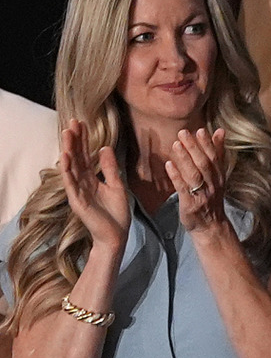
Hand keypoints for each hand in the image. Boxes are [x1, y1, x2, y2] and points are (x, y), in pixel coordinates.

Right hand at [59, 120, 130, 250]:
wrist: (116, 235)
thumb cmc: (116, 213)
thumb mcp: (117, 186)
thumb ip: (110, 168)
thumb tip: (105, 148)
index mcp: (92, 179)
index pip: (86, 156)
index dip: (84, 140)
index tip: (82, 124)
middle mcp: (82, 183)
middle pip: (77, 157)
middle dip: (75, 140)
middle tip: (72, 122)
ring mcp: (78, 191)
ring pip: (72, 167)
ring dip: (69, 150)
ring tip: (67, 133)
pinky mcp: (77, 201)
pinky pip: (71, 183)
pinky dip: (68, 170)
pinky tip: (66, 156)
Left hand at [166, 127, 233, 238]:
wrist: (211, 226)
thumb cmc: (211, 197)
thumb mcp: (218, 174)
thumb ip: (218, 152)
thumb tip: (220, 131)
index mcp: (219, 176)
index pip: (214, 157)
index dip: (207, 144)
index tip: (200, 130)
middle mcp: (213, 184)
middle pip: (204, 164)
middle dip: (194, 148)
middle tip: (183, 133)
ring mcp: (202, 194)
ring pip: (194, 174)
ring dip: (185, 159)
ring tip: (175, 144)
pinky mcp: (191, 203)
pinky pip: (183, 188)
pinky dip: (176, 176)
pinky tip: (169, 164)